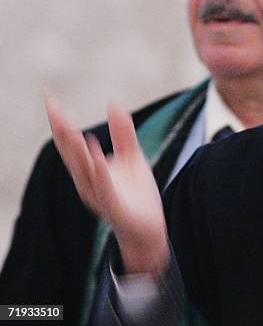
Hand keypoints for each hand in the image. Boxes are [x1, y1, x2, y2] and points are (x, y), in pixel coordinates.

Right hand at [45, 95, 168, 273]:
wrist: (148, 229)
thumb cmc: (135, 195)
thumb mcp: (132, 157)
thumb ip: (122, 133)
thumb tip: (114, 102)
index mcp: (90, 169)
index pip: (70, 142)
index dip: (60, 121)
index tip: (49, 98)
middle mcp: (88, 181)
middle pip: (71, 153)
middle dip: (61, 130)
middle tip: (51, 107)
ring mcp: (100, 195)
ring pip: (84, 170)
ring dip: (76, 150)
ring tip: (69, 127)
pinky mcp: (115, 207)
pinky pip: (105, 188)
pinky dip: (100, 173)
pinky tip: (98, 157)